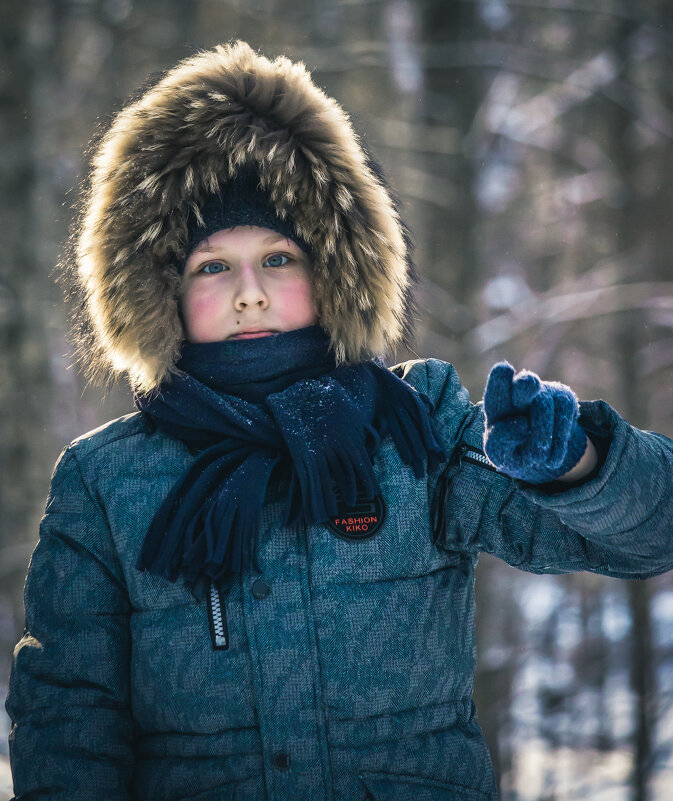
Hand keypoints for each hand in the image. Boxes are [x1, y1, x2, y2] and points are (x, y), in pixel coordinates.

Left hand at [482, 361, 587, 483]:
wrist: (538, 454)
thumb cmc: (511, 449)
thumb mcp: (498, 452)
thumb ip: (500, 441)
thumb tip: (522, 425)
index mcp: (498, 402)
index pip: (498, 383)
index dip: (501, 378)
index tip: (505, 370)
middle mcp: (520, 390)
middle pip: (526, 383)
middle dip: (526, 386)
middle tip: (529, 385)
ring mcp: (545, 391)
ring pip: (544, 410)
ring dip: (541, 439)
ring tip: (536, 459)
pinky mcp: (565, 399)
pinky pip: (564, 420)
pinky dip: (558, 444)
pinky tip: (551, 458)